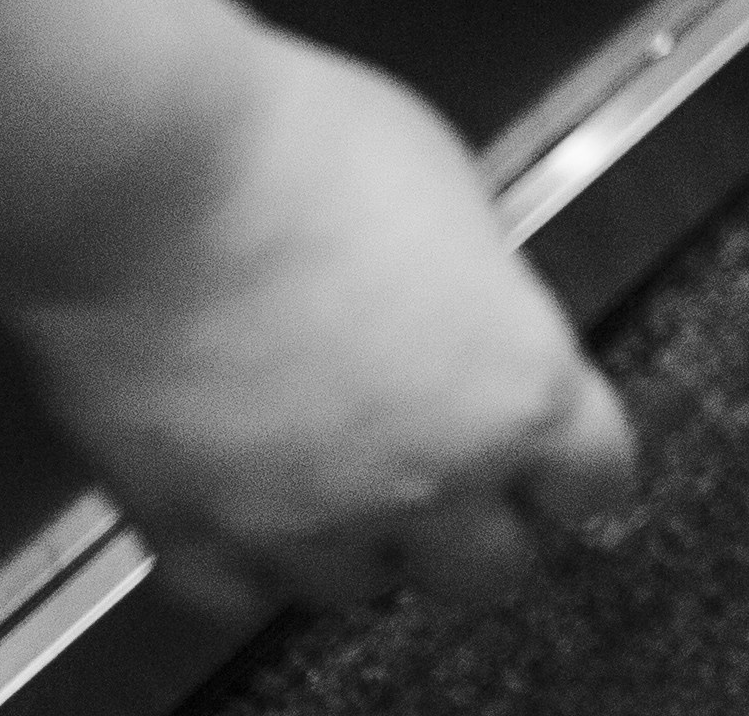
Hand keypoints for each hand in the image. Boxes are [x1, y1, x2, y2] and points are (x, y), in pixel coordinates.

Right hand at [4, 30, 636, 619]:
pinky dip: (245, 560)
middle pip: (488, 566)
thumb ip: (480, 297)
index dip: (574, 464)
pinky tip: (243, 503)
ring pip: (359, 586)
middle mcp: (430, 478)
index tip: (559, 452)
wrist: (153, 180)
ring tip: (332, 469)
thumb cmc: (310, 153)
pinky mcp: (193, 534)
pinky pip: (239, 594)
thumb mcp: (458, 198)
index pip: (594, 480)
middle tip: (446, 467)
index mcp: (520, 390)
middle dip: (476, 522)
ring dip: (357, 539)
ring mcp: (308, 520)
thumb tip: (468, 319)